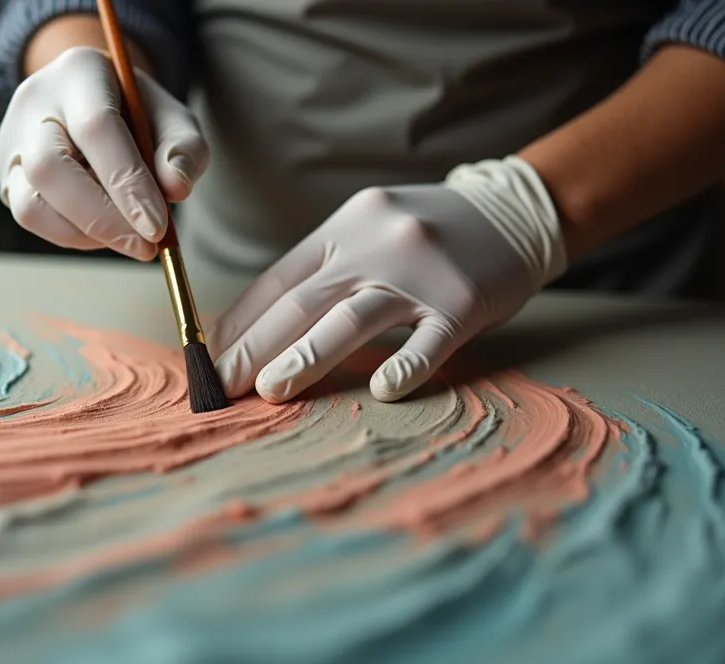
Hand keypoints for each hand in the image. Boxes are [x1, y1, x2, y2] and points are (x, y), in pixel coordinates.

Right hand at [0, 46, 207, 260]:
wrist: (96, 104)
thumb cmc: (140, 114)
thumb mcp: (174, 119)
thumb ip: (184, 149)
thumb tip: (176, 188)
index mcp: (80, 71)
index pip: (96, 127)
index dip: (126, 181)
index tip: (156, 226)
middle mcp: (34, 102)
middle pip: (50, 166)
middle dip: (102, 217)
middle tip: (145, 246)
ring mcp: (12, 140)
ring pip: (29, 201)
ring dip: (84, 233)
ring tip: (128, 238)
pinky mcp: (6, 174)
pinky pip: (29, 216)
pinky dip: (71, 235)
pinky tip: (104, 232)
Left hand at [208, 157, 567, 402]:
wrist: (515, 210)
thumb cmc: (427, 233)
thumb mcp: (369, 230)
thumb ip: (324, 271)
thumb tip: (259, 328)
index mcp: (344, 228)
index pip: (278, 280)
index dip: (241, 323)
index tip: (209, 359)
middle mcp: (375, 244)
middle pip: (304, 301)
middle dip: (257, 347)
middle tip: (222, 386)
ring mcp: (420, 274)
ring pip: (353, 318)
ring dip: (307, 356)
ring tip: (272, 391)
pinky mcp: (463, 302)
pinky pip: (430, 340)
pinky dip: (405, 364)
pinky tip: (382, 389)